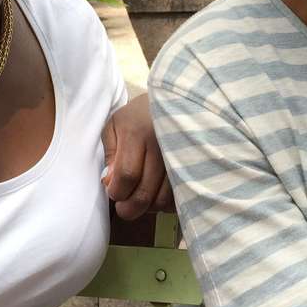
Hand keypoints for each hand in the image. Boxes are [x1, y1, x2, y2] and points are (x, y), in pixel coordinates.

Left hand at [102, 94, 173, 220]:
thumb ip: (110, 154)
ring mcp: (182, 156)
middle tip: (124, 208)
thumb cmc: (140, 114)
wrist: (178, 99)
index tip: (113, 192)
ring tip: (143, 196)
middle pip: (144, 193)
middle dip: (129, 208)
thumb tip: (109, 183)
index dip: (117, 192)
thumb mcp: (116, 125)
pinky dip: (167, 203)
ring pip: (163, 200)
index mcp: (137, 132)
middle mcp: (162, 145)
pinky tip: (160, 193)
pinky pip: (180, 197)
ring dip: (148, 206)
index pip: (126, 175)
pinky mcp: (196, 165)